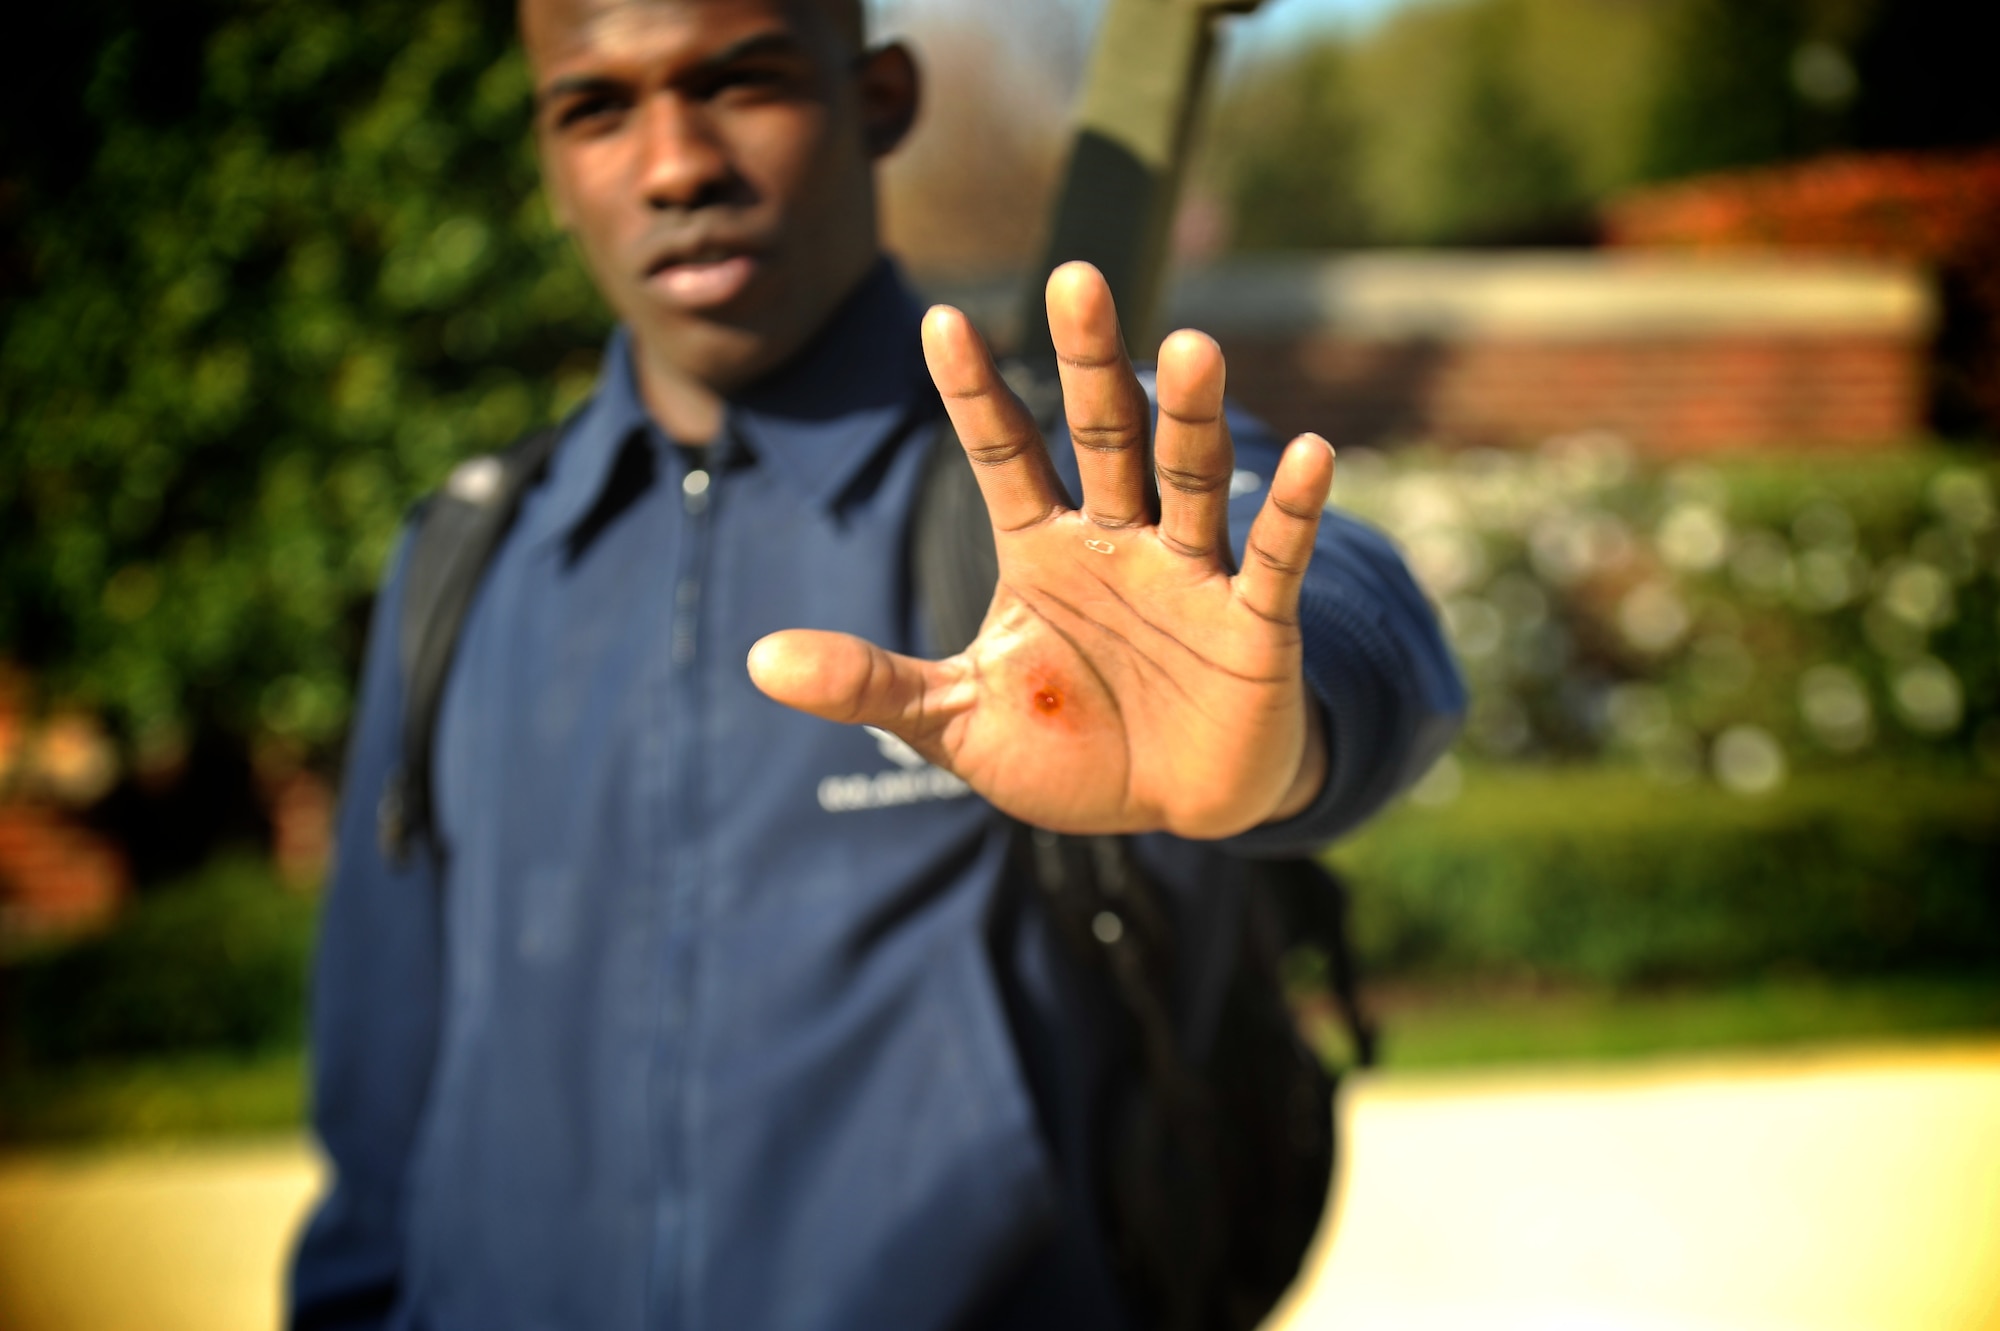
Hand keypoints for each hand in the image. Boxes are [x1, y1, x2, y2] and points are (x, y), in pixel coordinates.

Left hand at [748, 262, 1332, 838]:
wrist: (1172, 807)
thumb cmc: (1068, 748)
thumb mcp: (955, 722)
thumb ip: (872, 685)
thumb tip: (758, 661)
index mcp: (1042, 549)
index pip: (1003, 451)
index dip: (975, 391)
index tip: (939, 317)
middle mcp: (1117, 539)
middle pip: (1103, 434)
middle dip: (1089, 362)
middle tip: (1074, 276)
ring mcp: (1189, 573)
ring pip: (1188, 477)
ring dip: (1192, 417)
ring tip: (1192, 344)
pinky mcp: (1255, 623)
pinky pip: (1274, 557)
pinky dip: (1291, 510)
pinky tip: (1310, 453)